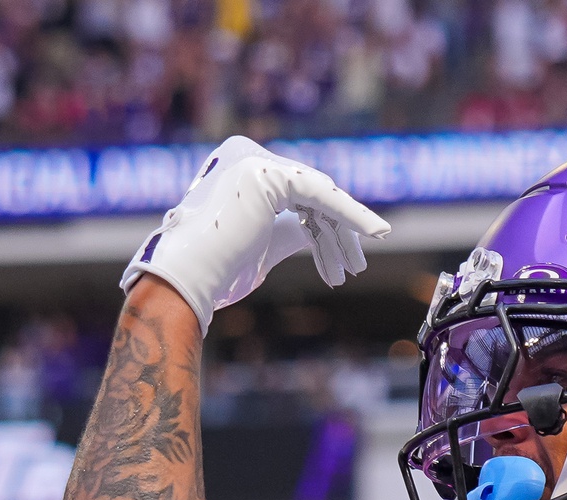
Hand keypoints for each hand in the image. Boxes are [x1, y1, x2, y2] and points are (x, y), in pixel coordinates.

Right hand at [121, 135, 388, 332]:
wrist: (189, 278)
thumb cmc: (219, 270)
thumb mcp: (263, 244)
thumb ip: (290, 230)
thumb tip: (316, 233)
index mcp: (238, 167)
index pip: (297, 193)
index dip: (324, 226)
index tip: (343, 260)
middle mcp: (244, 154)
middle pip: (310, 193)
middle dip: (336, 233)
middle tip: (354, 269)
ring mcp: (254, 160)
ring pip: (318, 196)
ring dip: (341, 235)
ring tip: (353, 271)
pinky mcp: (268, 174)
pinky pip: (322, 194)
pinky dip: (352, 214)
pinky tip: (376, 233)